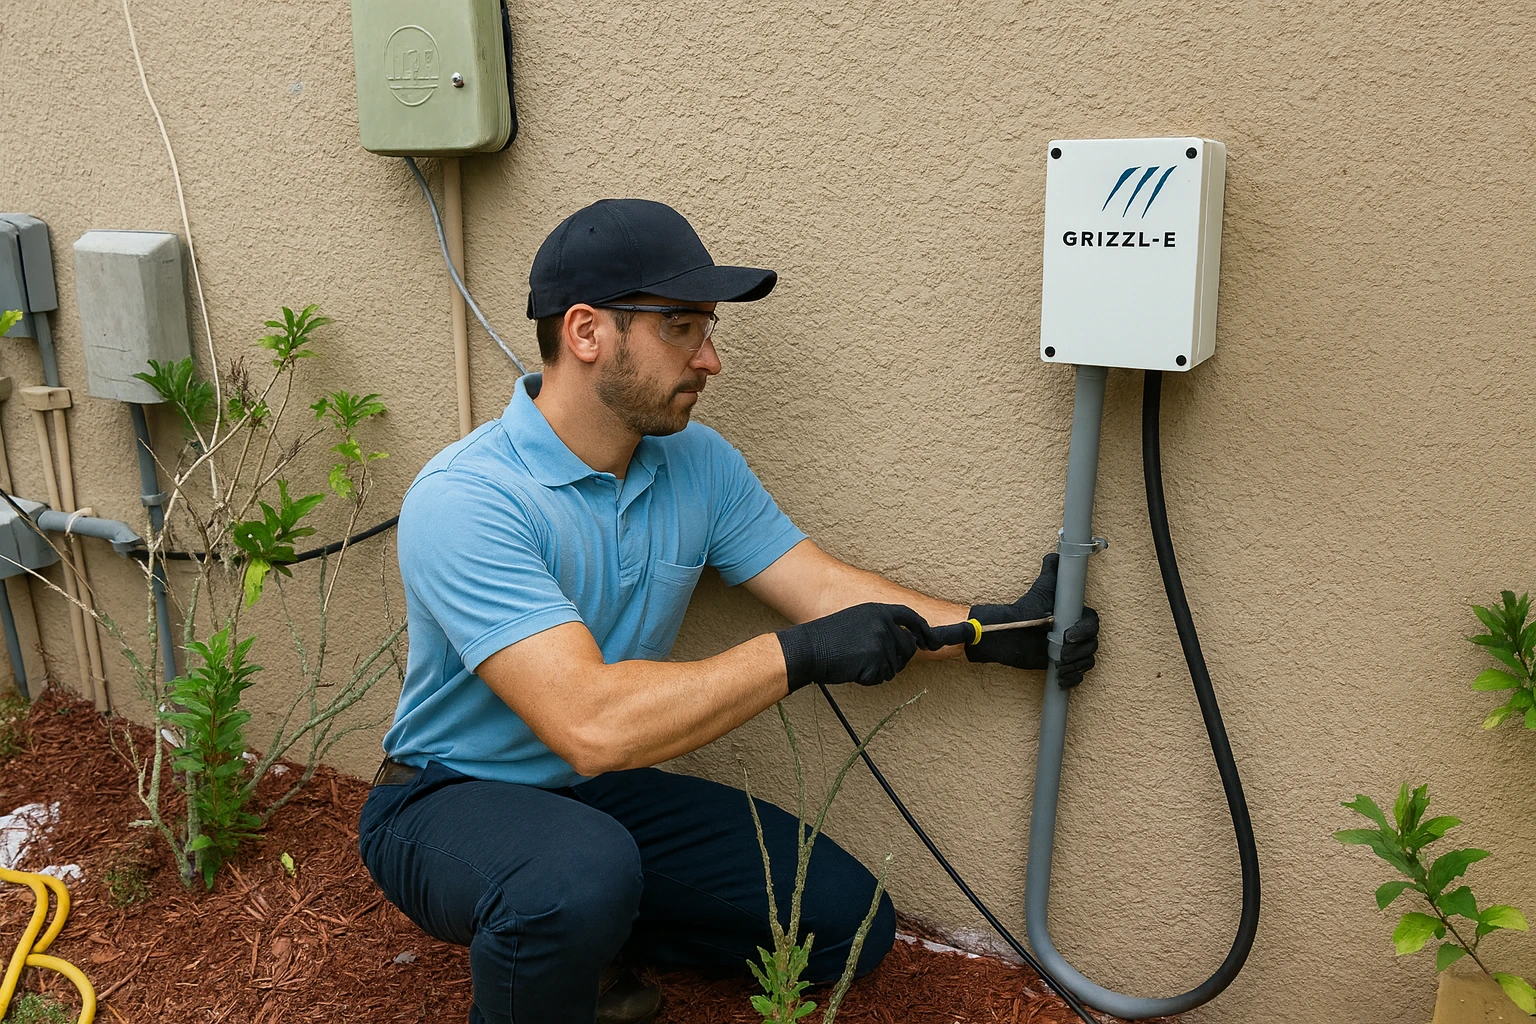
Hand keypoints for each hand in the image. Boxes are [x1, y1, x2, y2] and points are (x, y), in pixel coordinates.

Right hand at [777, 603, 935, 691]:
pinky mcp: (876, 660)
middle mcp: (884, 623)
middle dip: (895, 658)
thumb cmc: (829, 637)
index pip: (911, 617)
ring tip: (855, 660)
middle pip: (907, 648)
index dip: (924, 631)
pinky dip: (869, 678)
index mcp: (879, 610)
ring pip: (895, 666)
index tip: (932, 643)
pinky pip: (882, 677)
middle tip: (867, 657)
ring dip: (879, 669)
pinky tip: (853, 669)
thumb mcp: (858, 620)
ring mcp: (881, 642)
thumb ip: (882, 626)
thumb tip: (910, 641)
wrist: (809, 648)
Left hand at [966, 553, 1099, 685]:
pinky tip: (1060, 678)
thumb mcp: (1042, 589)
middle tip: (1060, 654)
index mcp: (1076, 616)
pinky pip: (1078, 676)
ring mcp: (1071, 650)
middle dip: (1078, 652)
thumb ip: (1052, 570)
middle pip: (1092, 645)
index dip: (1083, 632)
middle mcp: (1077, 633)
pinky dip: (1072, 678)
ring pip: (1087, 661)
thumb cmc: (1026, 610)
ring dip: (1075, 666)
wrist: (1009, 634)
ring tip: (1059, 665)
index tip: (1067, 636)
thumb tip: (1058, 552)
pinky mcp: (1064, 666)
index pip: (1092, 625)